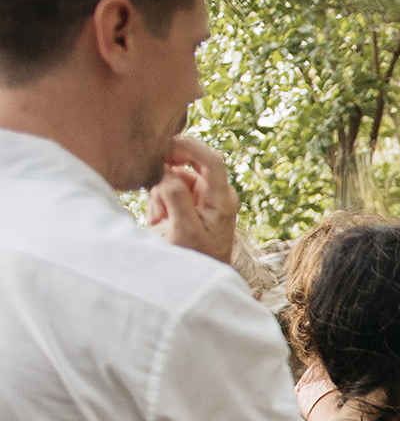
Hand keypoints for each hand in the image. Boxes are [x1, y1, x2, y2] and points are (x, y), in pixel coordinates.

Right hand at [145, 136, 239, 263]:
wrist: (195, 279)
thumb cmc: (195, 259)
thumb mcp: (184, 231)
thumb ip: (176, 198)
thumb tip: (166, 171)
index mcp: (222, 199)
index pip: (212, 160)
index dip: (191, 146)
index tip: (167, 141)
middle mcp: (215, 194)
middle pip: (188, 164)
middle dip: (167, 177)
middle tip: (157, 197)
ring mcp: (203, 197)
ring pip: (173, 178)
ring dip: (160, 195)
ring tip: (161, 221)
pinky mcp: (190, 203)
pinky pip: (168, 190)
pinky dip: (159, 202)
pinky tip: (160, 222)